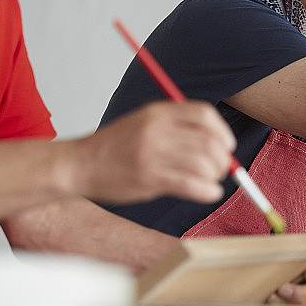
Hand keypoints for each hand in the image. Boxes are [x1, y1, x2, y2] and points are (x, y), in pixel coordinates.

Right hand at [75, 100, 235, 202]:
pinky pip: (191, 185)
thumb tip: (217, 143)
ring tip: (211, 182)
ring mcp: (152, 154)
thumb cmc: (115, 147)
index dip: (222, 131)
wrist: (79, 165)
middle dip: (223, 158)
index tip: (227, 145)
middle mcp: (156, 130)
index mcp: (157, 112)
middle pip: (209, 140)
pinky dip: (208, 191)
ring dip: (215, 176)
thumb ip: (177, 126)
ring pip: (203, 163)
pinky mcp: (148, 178)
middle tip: (222, 169)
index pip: (203, 114)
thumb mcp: (144, 122)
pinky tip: (209, 193)